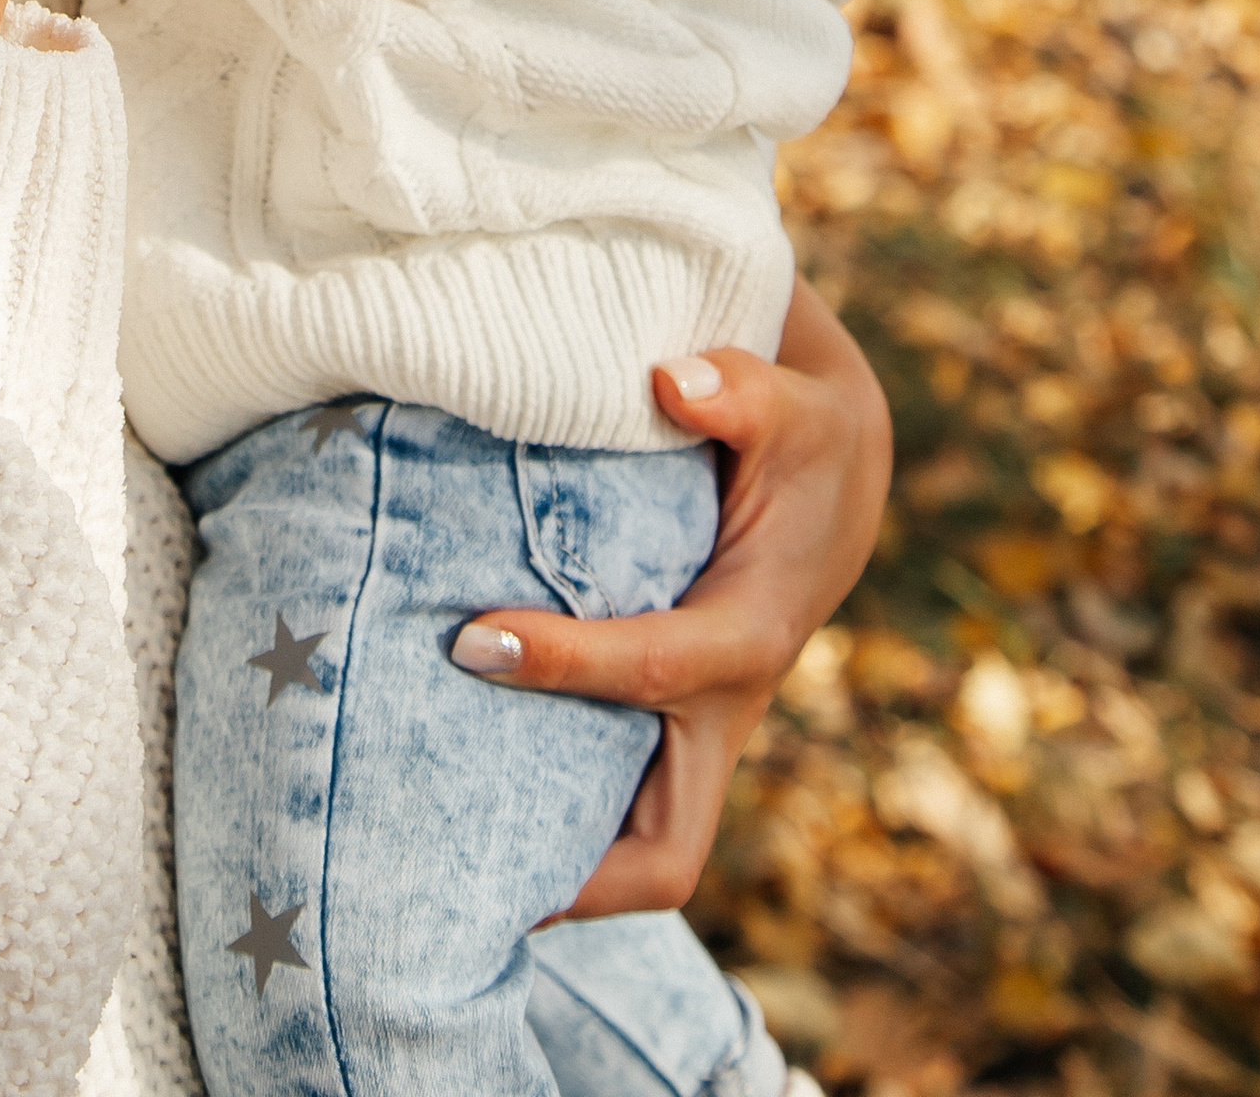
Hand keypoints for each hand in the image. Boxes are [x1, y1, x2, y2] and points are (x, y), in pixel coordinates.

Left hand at [450, 278, 890, 918]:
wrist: (831, 476)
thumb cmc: (801, 438)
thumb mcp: (788, 402)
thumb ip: (738, 390)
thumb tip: (669, 380)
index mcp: (748, 635)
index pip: (652, 670)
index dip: (564, 662)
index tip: (471, 636)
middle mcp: (721, 709)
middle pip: (667, 852)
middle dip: (576, 878)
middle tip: (454, 869)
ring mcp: (692, 729)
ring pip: (636, 845)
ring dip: (553, 860)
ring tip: (429, 853)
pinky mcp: (666, 719)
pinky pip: (613, 795)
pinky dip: (553, 806)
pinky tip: (456, 771)